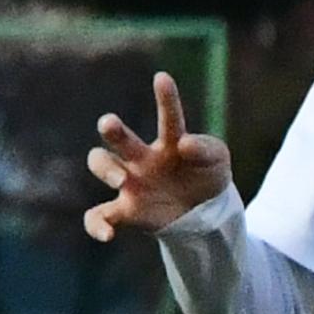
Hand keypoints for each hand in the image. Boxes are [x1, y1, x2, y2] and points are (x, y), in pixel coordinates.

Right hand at [80, 76, 230, 240]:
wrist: (203, 215)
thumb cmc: (206, 176)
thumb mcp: (217, 160)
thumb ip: (206, 148)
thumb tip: (185, 145)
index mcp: (169, 142)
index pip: (169, 118)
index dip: (167, 98)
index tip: (163, 78)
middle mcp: (142, 158)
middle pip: (120, 139)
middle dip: (113, 130)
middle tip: (109, 124)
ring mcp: (131, 183)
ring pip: (103, 166)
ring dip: (106, 170)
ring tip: (122, 180)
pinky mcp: (125, 211)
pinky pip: (98, 216)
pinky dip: (96, 225)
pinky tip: (108, 235)